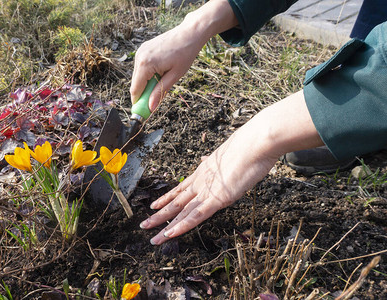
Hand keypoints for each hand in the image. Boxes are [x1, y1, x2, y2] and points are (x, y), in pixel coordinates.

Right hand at [130, 22, 205, 110]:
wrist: (189, 33)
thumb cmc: (185, 53)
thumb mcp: (175, 76)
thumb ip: (160, 92)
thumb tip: (151, 107)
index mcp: (146, 64)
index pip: (136, 89)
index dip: (138, 103)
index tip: (143, 113)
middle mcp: (139, 57)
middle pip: (135, 84)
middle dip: (143, 94)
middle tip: (154, 102)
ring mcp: (140, 51)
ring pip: (138, 76)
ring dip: (147, 83)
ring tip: (163, 80)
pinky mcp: (143, 49)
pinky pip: (141, 67)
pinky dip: (148, 74)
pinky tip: (161, 72)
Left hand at [140, 91, 323, 244]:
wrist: (256, 143)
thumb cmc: (247, 147)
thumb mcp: (227, 155)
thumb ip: (213, 162)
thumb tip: (203, 160)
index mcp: (202, 172)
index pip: (180, 189)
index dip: (166, 198)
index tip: (154, 205)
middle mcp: (201, 182)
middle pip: (175, 202)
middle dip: (159, 215)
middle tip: (144, 225)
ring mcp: (207, 190)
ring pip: (181, 211)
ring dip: (164, 224)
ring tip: (150, 235)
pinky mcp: (217, 198)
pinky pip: (196, 216)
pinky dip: (182, 226)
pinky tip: (169, 234)